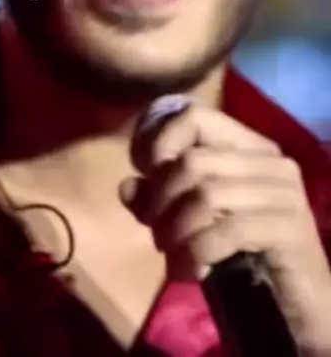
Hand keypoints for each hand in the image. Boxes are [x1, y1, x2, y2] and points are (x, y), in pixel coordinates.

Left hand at [120, 98, 330, 354]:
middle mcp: (270, 160)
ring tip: (172, 257)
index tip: (146, 179)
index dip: (159, 143)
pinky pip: (227, 231)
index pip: (194, 116)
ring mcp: (284, 192)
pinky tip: (191, 272)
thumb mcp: (190, 224)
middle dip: (161, 201)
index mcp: (249, 146)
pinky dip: (197, 253)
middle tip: (158, 236)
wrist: (295, 306)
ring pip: (206, 195)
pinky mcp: (290, 228)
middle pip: (192, 161)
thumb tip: (126, 186)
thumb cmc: (241, 256)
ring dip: (175, 232)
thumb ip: (157, 201)